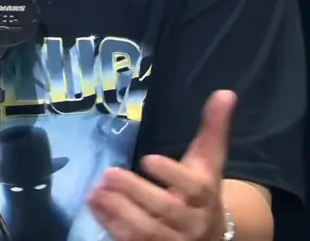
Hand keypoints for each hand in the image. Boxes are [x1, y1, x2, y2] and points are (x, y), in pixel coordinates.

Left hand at [88, 90, 235, 239]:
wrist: (210, 236)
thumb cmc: (202, 191)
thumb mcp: (208, 162)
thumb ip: (212, 129)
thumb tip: (225, 93)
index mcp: (206, 196)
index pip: (194, 188)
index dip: (171, 174)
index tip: (147, 158)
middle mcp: (192, 221)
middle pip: (166, 209)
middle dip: (136, 192)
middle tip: (109, 173)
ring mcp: (173, 239)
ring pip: (146, 231)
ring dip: (119, 210)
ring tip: (95, 191)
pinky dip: (109, 225)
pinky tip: (93, 205)